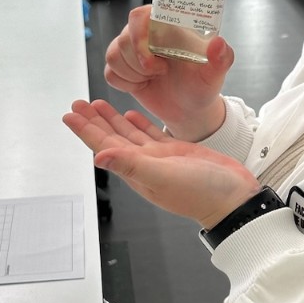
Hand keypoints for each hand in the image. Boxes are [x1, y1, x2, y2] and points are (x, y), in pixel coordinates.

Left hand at [63, 99, 259, 226]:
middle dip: (94, 121)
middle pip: (112, 138)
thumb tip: (99, 157)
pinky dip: (138, 124)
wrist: (234, 199)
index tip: (69, 114)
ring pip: (129, 134)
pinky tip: (129, 115)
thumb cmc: (202, 194)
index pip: (104, 147)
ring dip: (112, 120)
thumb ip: (132, 165)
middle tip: (77, 103)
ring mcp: (160, 158)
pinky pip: (150, 135)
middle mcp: (144, 165)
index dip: (86, 131)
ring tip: (96, 104)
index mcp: (137, 172)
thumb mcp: (163, 177)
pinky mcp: (177, 152)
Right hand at [103, 6, 232, 140]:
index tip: (153, 58)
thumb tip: (219, 43)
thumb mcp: (214, 74)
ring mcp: (131, 48)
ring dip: (134, 73)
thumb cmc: (202, 85)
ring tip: (154, 77)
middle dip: (140, 63)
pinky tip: (143, 84)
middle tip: (162, 72)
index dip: (140, 35)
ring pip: (113, 55)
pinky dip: (125, 83)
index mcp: (168, 25)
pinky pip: (109, 72)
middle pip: (124, 38)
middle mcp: (147, 32)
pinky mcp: (121, 65)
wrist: (189, 109)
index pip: (141, 14)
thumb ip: (221, 58)